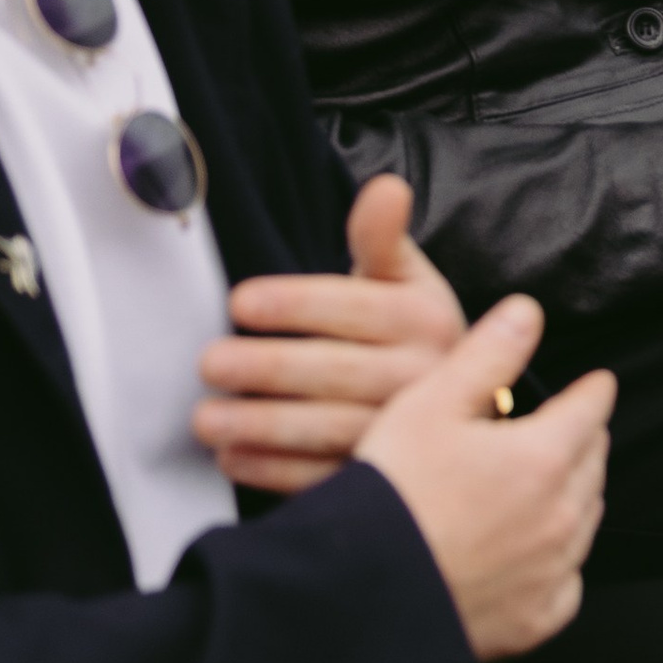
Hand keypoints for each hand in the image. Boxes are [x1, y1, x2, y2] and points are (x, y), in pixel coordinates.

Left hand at [198, 175, 465, 493]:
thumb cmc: (410, 329)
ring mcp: (406, 434)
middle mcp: (424, 378)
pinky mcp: (387, 477)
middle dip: (267, 367)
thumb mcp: (404, 277)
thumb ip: (381, 237)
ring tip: (205, 418)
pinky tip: (233, 458)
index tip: (240, 302)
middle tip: (209, 362)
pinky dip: (275, 470)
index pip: (356, 308)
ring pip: (327, 428)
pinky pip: (326, 476)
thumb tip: (386, 186)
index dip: (296, 303)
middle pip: (337, 372)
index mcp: (427, 318)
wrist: (457, 400)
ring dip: (261, 425)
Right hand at [354, 293, 614, 661]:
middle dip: (582, 440)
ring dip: (572, 498)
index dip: (590, 389)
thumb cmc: (391, 493)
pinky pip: (565, 584)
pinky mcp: (534, 620)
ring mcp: (552, 573)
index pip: (592, 408)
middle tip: (563, 430)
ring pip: (585, 520)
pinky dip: (556, 564)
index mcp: (545, 456)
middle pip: (594, 463)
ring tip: (546, 486)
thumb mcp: (430, 404)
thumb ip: (487, 354)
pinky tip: (533, 556)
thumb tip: (528, 312)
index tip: (592, 382)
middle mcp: (563, 516)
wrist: (358, 594)